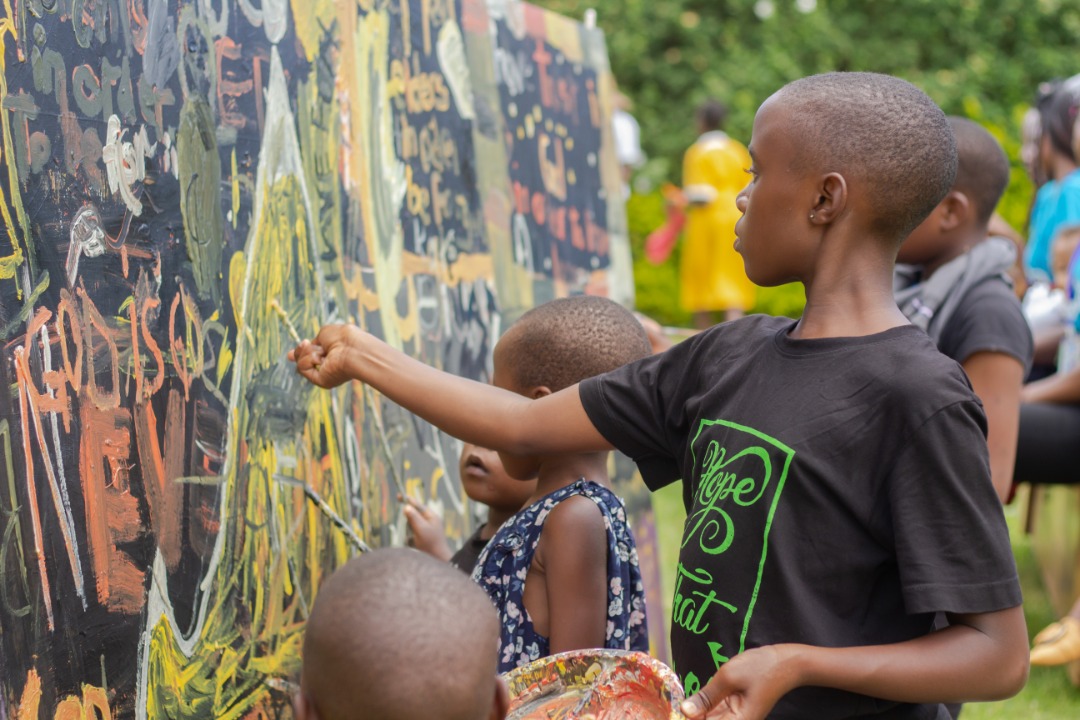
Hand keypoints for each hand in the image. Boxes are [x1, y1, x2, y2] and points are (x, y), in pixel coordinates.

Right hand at [287, 324, 365, 387]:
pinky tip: (321, 358)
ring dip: (309, 353)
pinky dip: (308, 360)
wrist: (353, 348)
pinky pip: (303, 369)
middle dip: (300, 352)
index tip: (289, 354)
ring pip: (301, 363)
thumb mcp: (325, 333)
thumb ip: (314, 341)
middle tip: (307, 344)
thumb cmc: (344, 338)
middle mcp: (327, 365)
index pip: (311, 356)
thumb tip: (303, 345)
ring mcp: (324, 373)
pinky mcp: (321, 381)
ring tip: (323, 351)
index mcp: (331, 353)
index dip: (300, 354)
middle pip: (302, 360)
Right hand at [401, 496, 452, 560]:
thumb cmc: (431, 543)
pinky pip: (411, 534)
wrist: (437, 559)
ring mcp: (425, 530)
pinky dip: (410, 538)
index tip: (399, 495)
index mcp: (431, 517)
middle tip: (412, 529)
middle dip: (409, 521)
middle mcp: (428, 521)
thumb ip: (413, 517)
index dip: (408, 500)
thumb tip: (406, 507)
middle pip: (413, 515)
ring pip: (411, 525)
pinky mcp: (421, 538)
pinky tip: (414, 544)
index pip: (418, 505)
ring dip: (409, 531)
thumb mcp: (421, 529)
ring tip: (415, 539)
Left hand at [680, 646, 799, 719]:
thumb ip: (706, 696)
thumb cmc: (760, 668)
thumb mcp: (728, 677)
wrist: (787, 663)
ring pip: (710, 718)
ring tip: (682, 703)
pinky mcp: (737, 709)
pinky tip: (696, 700)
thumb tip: (684, 712)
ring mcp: (738, 718)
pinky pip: (716, 712)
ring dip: (697, 711)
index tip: (674, 710)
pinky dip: (705, 706)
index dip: (689, 719)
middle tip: (675, 705)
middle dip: (692, 715)